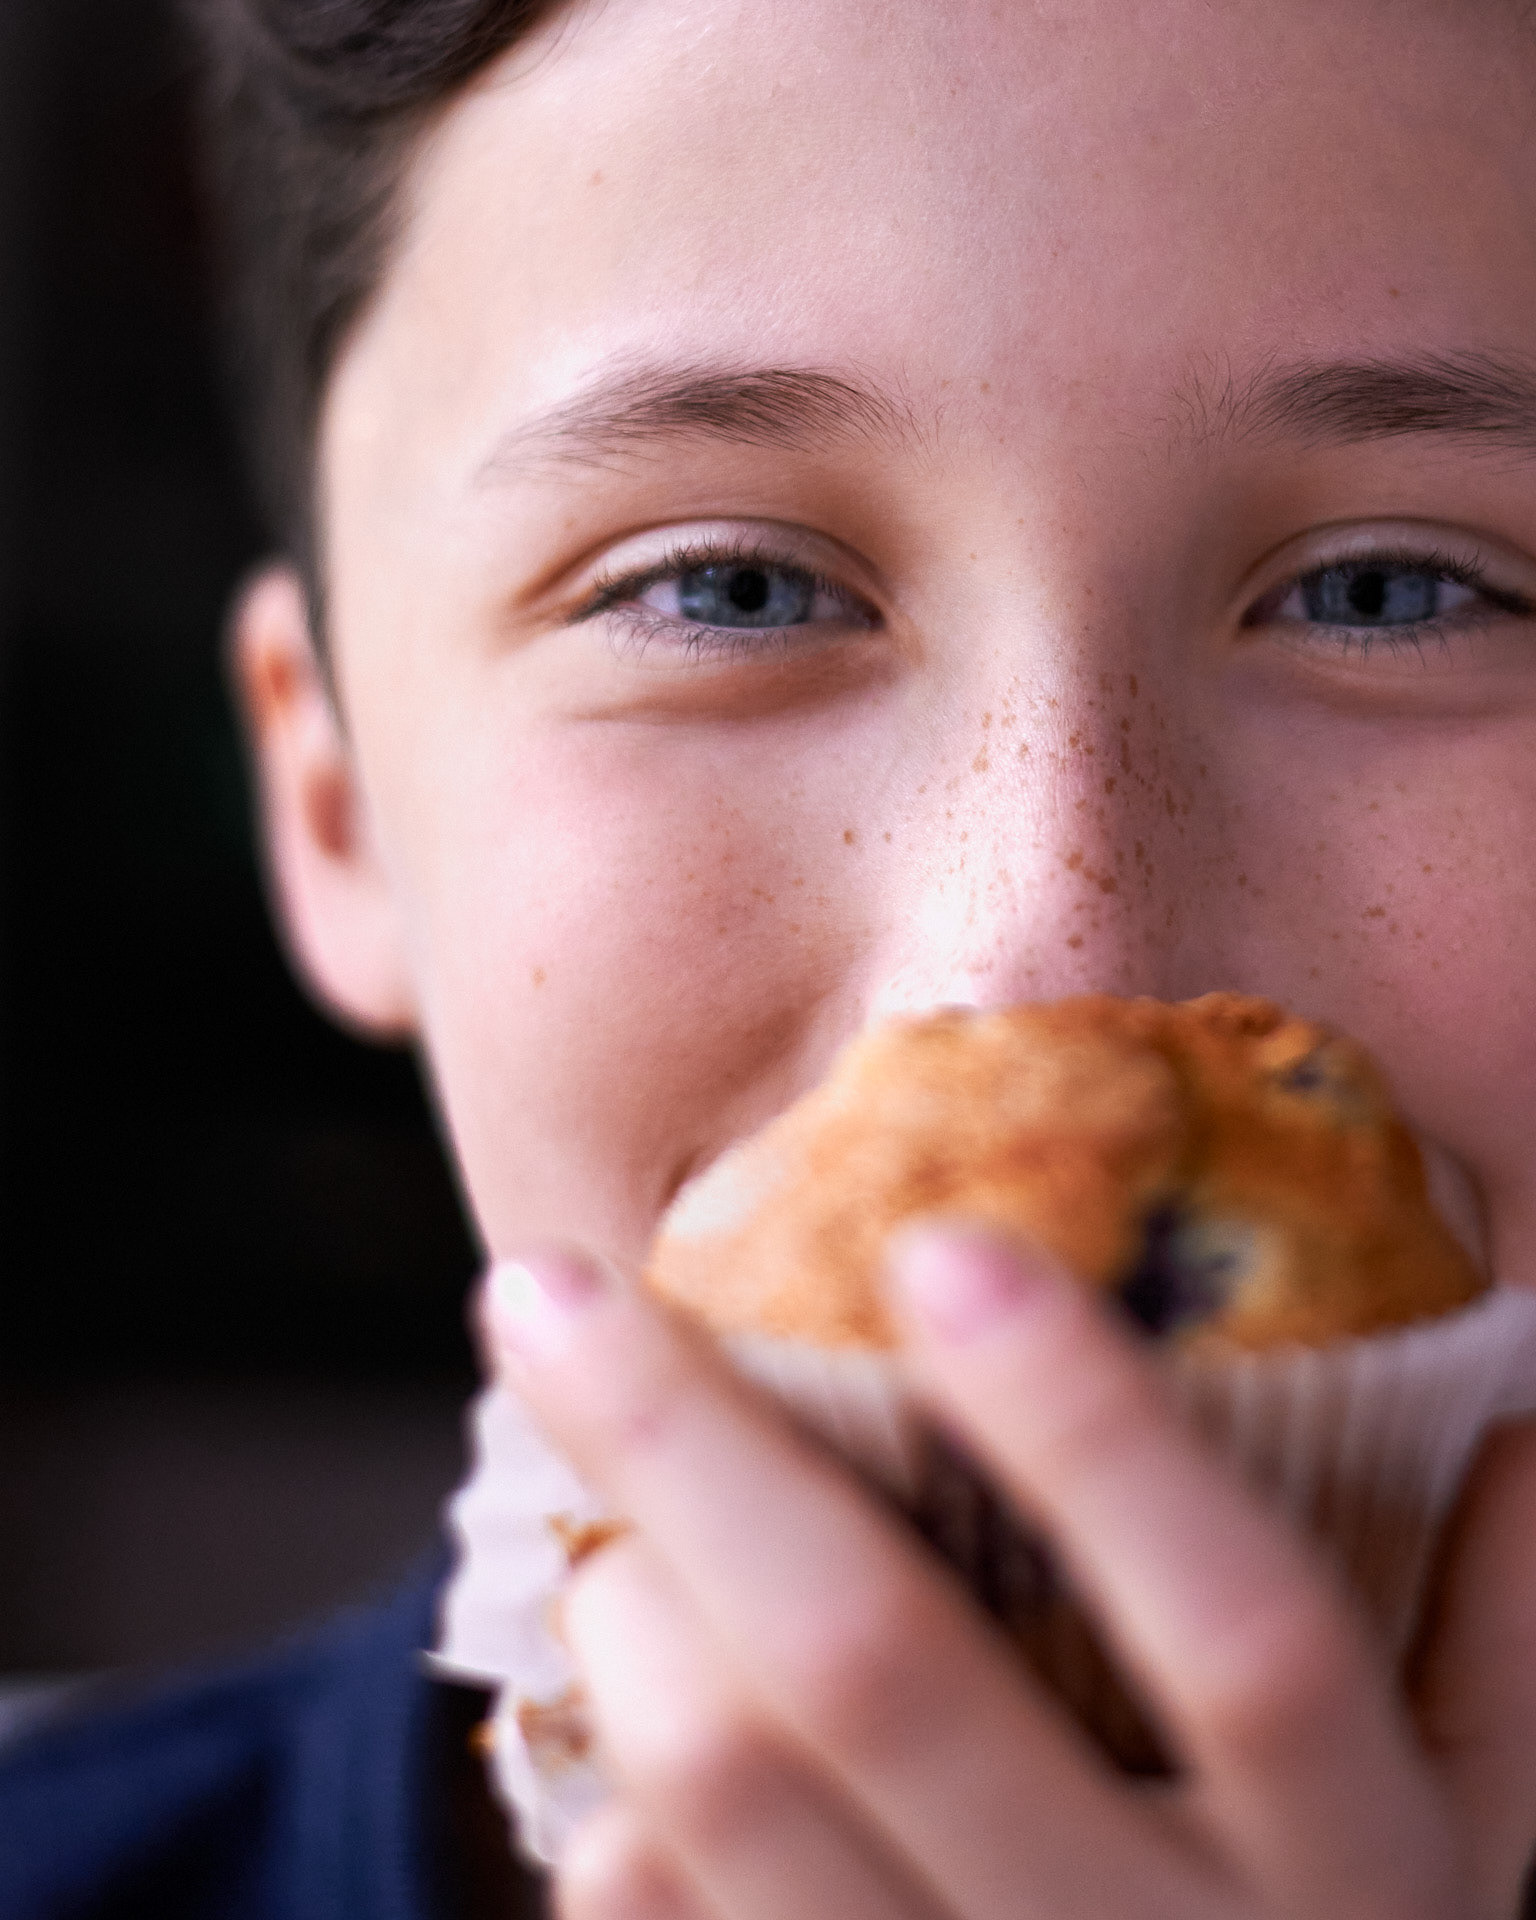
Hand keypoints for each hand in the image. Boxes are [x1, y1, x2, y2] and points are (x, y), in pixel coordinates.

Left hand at [486, 1229, 1535, 1919]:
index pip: (1247, 1638)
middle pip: (888, 1678)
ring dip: (632, 1617)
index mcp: (1364, 1879)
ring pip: (739, 1809)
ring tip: (598, 1532)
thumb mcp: (1484, 1831)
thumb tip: (1511, 1419)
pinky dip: (618, 1831)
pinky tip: (626, 1758)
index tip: (941, 1243)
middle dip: (685, 1451)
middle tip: (543, 1290)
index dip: (1099, 1436)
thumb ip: (1500, 1643)